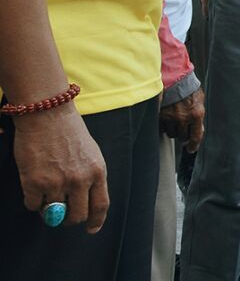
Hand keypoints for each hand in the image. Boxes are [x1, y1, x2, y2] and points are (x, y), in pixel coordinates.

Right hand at [12, 106, 108, 231]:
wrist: (47, 115)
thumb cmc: (69, 131)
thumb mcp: (91, 153)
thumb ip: (90, 176)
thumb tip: (84, 200)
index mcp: (98, 171)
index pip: (101, 205)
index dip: (96, 221)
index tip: (91, 229)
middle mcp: (80, 180)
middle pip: (78, 215)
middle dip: (70, 220)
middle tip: (63, 216)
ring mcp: (58, 183)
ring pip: (54, 213)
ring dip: (49, 209)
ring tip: (47, 193)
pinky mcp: (35, 183)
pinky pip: (33, 206)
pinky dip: (33, 202)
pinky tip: (34, 188)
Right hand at [158, 87, 205, 152]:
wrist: (174, 78)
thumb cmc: (189, 89)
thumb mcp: (199, 101)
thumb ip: (199, 115)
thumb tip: (199, 129)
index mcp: (196, 114)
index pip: (196, 137)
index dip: (193, 145)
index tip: (191, 149)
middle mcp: (183, 118)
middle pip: (182, 137)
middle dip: (184, 135)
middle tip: (184, 129)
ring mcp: (170, 118)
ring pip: (172, 134)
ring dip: (174, 131)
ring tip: (176, 121)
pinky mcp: (160, 116)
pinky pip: (162, 128)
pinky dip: (165, 126)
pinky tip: (168, 119)